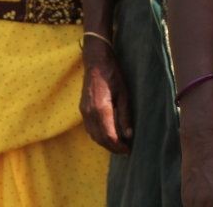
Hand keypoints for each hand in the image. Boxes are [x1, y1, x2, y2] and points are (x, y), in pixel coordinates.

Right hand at [80, 38, 132, 153]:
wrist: (96, 61)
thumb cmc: (113, 74)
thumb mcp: (124, 93)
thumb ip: (125, 115)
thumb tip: (129, 134)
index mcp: (101, 109)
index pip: (109, 136)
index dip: (119, 146)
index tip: (128, 151)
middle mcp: (89, 113)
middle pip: (100, 139)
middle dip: (112, 147)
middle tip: (125, 150)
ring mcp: (84, 111)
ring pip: (93, 135)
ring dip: (105, 143)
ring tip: (118, 144)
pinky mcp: (82, 109)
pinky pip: (89, 128)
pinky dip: (98, 135)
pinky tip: (108, 134)